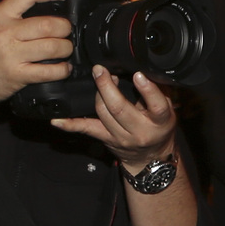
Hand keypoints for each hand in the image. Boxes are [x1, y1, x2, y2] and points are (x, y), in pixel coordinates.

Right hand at [0, 0, 73, 103]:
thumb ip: (12, 8)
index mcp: (0, 15)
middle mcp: (5, 32)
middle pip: (48, 24)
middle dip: (65, 27)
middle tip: (66, 31)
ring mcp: (11, 55)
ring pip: (53, 47)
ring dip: (66, 48)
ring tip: (66, 48)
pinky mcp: (18, 75)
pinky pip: (48, 71)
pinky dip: (62, 70)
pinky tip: (64, 68)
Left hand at [50, 66, 177, 165]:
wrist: (150, 157)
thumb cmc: (158, 128)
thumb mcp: (167, 110)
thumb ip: (159, 91)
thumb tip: (145, 68)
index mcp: (160, 121)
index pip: (157, 106)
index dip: (147, 90)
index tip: (138, 75)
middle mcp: (139, 131)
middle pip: (120, 108)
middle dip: (107, 87)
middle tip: (100, 70)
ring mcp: (120, 137)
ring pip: (102, 113)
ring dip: (98, 93)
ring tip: (100, 78)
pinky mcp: (105, 139)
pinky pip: (85, 129)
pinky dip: (70, 124)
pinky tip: (57, 120)